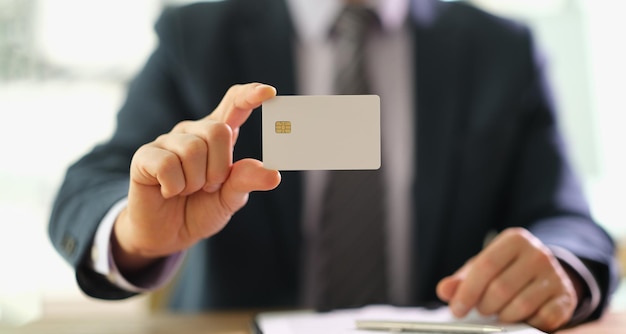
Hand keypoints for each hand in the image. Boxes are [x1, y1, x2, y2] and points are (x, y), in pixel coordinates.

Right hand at [112, 83, 280, 272]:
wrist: (167, 235)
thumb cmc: (200, 210)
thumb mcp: (230, 199)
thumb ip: (246, 181)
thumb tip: (272, 174)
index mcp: (217, 137)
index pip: (234, 104)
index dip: (249, 95)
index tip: (269, 92)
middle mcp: (193, 132)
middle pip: (218, 131)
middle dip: (219, 168)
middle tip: (209, 187)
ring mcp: (167, 141)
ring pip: (193, 149)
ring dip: (196, 181)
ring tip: (188, 191)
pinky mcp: (145, 156)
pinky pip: (168, 165)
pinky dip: (174, 187)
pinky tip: (168, 192)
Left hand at [436, 228, 578, 331]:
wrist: (544, 273)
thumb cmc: (506, 270)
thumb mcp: (482, 268)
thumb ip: (461, 279)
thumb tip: (444, 290)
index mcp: (515, 240)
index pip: (485, 266)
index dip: (467, 291)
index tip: (457, 309)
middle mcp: (538, 254)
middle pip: (500, 288)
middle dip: (484, 306)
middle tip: (480, 310)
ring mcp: (555, 276)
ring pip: (520, 306)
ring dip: (503, 316)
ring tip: (498, 313)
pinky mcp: (565, 298)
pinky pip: (541, 319)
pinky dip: (526, 323)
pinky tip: (520, 317)